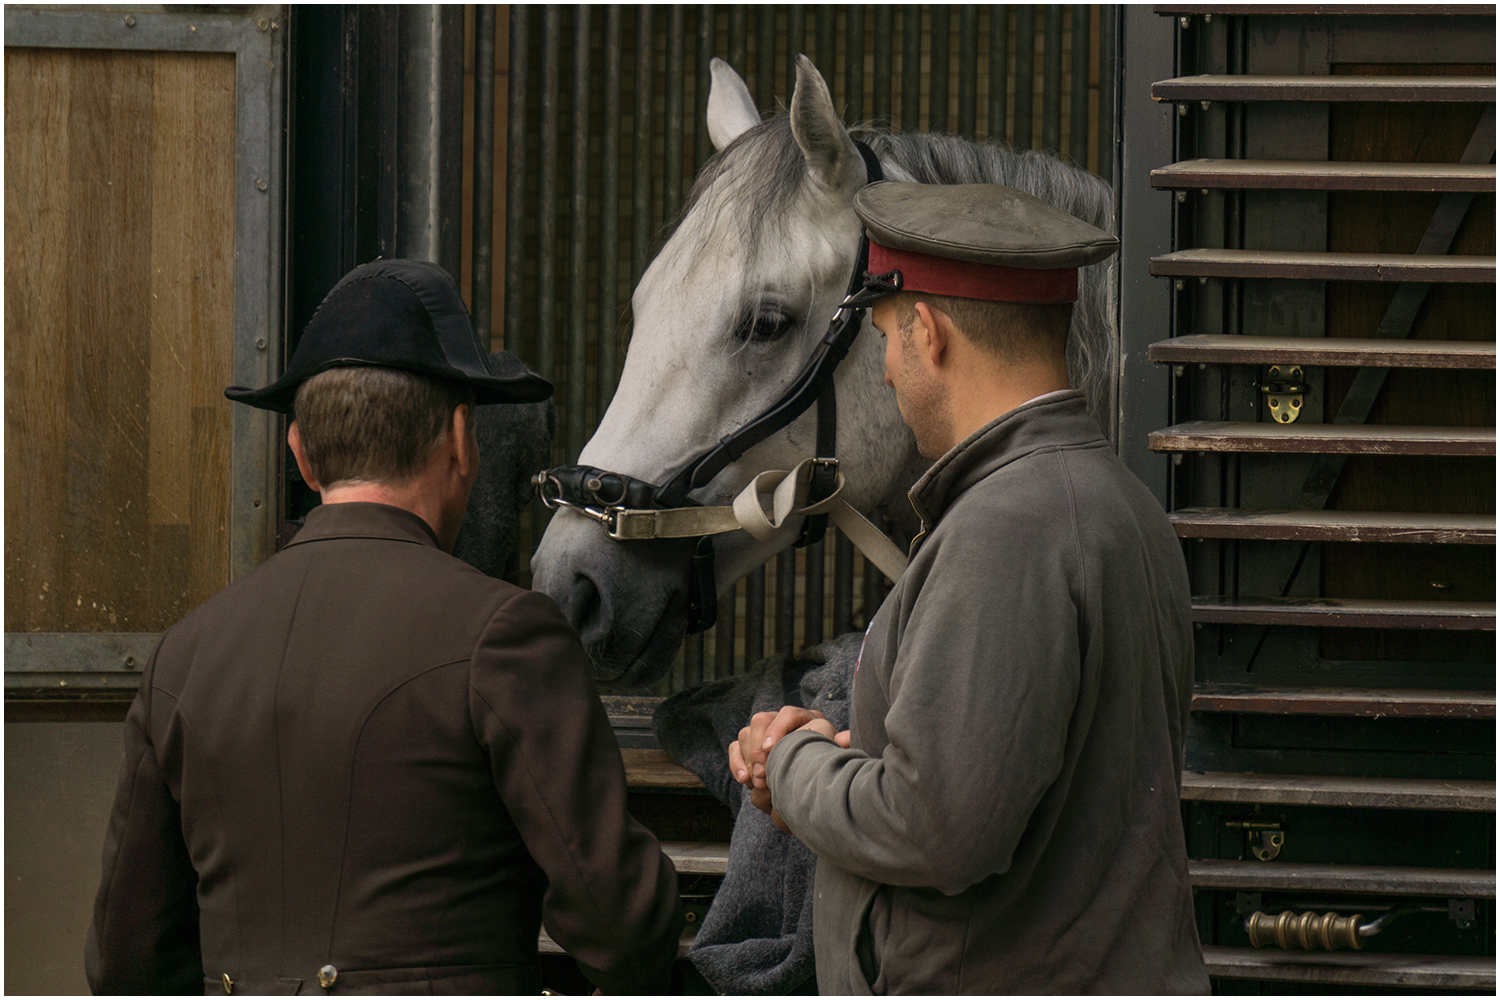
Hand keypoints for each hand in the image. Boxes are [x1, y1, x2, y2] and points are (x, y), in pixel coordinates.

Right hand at [727, 707, 848, 832]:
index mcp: (807, 719)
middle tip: (762, 774)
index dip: (778, 728)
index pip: (789, 713)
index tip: (771, 749)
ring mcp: (765, 734)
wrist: (818, 785)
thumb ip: (839, 746)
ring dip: (748, 757)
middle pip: (762, 720)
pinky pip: (736, 748)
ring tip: (756, 781)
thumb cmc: (828, 766)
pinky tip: (744, 780)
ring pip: (746, 733)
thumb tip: (845, 738)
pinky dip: (737, 762)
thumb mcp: (835, 756)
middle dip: (758, 747)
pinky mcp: (752, 749)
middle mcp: (784, 722)